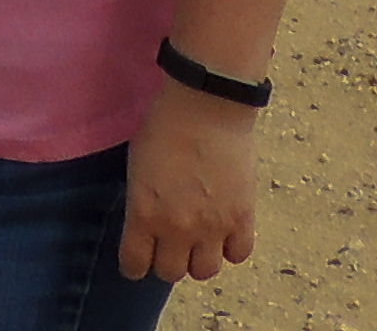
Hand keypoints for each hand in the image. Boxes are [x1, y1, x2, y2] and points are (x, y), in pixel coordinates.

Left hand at [118, 78, 263, 282]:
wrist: (207, 102)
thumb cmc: (165, 123)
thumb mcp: (137, 165)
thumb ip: (141, 202)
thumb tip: (147, 224)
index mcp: (144, 214)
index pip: (134, 266)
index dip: (135, 263)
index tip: (139, 256)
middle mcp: (176, 228)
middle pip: (170, 273)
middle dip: (167, 260)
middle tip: (171, 242)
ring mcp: (212, 226)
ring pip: (204, 272)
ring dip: (199, 258)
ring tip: (200, 239)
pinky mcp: (242, 217)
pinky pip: (238, 254)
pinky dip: (231, 247)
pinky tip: (225, 230)